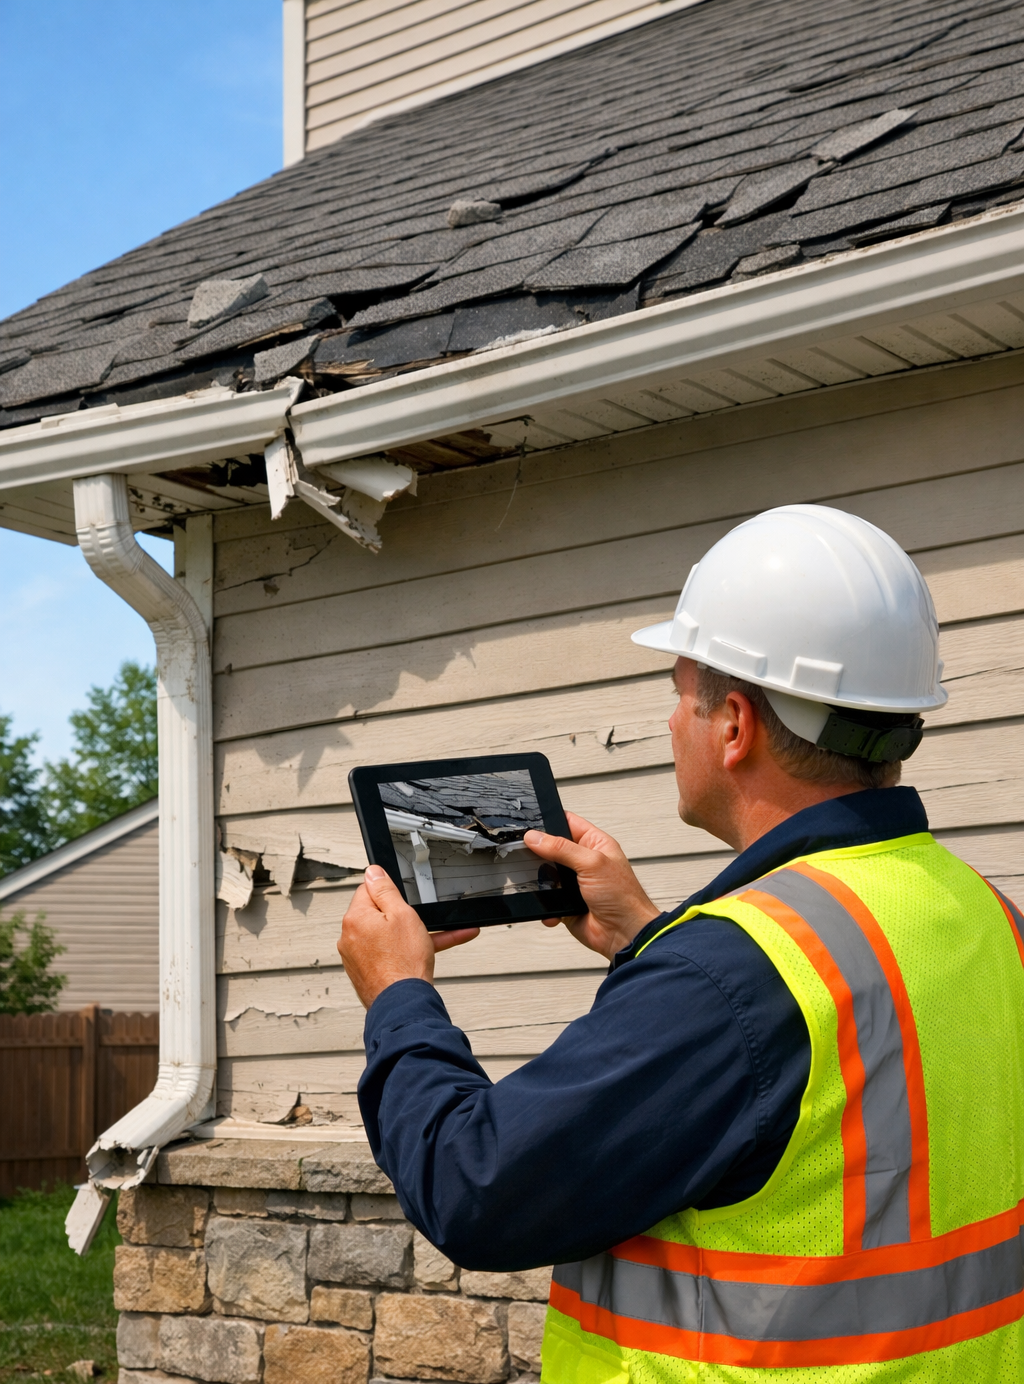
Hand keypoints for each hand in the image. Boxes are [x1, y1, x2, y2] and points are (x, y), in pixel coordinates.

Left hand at [339, 865, 479, 1008]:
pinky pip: (385, 954)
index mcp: (355, 918)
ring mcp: (356, 957)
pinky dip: (402, 953)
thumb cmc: (404, 963)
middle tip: (419, 923)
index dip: (390, 892)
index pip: (368, 890)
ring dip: (405, 936)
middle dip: (399, 916)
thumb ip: (385, 890)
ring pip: (385, 936)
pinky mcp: (365, 972)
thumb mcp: (402, 914)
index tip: (403, 899)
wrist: (404, 1004)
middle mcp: (350, 937)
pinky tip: (425, 955)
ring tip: (430, 940)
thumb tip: (372, 872)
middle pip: (377, 914)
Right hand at [523, 812, 659, 960]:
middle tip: (525, 853)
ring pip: (546, 874)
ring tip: (539, 882)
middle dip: (539, 853)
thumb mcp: (592, 863)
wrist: (624, 934)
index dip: (550, 821)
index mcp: (595, 843)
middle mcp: (583, 861)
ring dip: (541, 880)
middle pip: (552, 848)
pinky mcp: (566, 902)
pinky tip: (551, 907)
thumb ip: (562, 848)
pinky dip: (545, 903)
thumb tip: (536, 837)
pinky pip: (547, 898)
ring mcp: (574, 882)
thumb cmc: (623, 897)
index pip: (568, 822)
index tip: (530, 824)